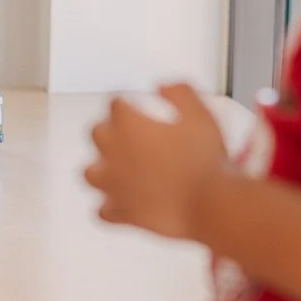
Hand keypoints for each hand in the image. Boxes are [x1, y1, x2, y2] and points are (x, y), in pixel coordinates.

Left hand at [85, 84, 227, 239]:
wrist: (210, 204)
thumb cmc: (205, 161)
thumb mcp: (199, 114)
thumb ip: (179, 93)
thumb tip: (164, 87)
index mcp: (129, 126)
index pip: (115, 104)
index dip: (126, 102)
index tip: (133, 104)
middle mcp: (114, 154)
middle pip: (97, 133)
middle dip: (109, 129)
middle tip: (126, 132)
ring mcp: (114, 185)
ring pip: (90, 173)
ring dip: (100, 168)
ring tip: (114, 167)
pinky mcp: (122, 213)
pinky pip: (102, 212)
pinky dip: (109, 206)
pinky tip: (119, 204)